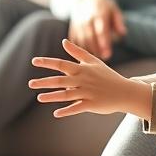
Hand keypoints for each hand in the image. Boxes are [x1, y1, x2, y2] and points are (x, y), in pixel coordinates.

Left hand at [30, 39, 151, 117]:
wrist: (124, 92)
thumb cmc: (107, 75)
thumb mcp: (93, 61)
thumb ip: (77, 52)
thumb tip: (64, 41)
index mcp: (82, 69)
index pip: (61, 64)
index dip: (47, 62)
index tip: (34, 61)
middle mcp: (83, 80)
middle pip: (60, 81)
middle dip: (44, 82)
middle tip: (30, 83)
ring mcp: (87, 93)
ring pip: (66, 95)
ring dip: (52, 97)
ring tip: (39, 98)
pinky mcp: (91, 104)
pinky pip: (77, 108)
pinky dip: (67, 111)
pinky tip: (56, 113)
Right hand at [68, 0, 125, 59]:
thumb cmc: (104, 7)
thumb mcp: (113, 10)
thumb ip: (118, 22)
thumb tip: (122, 33)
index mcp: (99, 14)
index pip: (101, 30)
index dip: (104, 43)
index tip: (108, 54)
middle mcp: (87, 20)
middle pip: (90, 37)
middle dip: (96, 49)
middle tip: (105, 58)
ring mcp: (78, 24)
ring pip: (81, 40)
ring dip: (89, 51)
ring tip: (97, 59)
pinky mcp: (73, 29)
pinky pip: (74, 41)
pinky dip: (79, 50)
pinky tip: (86, 56)